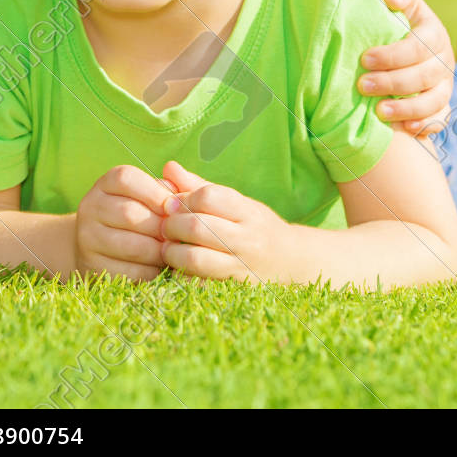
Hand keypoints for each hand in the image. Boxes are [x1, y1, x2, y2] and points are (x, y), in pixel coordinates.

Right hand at [74, 165, 172, 281]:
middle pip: (130, 213)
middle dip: (161, 226)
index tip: (174, 208)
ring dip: (159, 252)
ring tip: (173, 252)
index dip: (154, 192)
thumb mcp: (147, 196)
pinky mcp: (93, 266)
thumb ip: (167, 190)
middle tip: (179, 235)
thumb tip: (182, 199)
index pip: (126, 179)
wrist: (101, 246)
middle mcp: (90, 207)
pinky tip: (161, 268)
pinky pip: (130, 272)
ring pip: (132, 246)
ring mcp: (87, 237)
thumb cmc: (138, 215)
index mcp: (105, 184)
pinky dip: (152, 272)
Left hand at [158, 162, 296, 283]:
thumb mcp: (236, 202)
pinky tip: (179, 269)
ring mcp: (242, 266)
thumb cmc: (255, 226)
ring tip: (168, 248)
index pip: (208, 197)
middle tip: (165, 227)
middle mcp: (247, 238)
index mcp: (247, 211)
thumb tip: (168, 167)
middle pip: (197, 227)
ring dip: (172, 252)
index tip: (172, 204)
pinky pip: (198, 284)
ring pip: (195, 258)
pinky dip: (182, 276)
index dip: (183, 199)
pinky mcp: (234, 289)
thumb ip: (199, 186)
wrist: (292, 261)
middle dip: (171, 225)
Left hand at [358, 0, 454, 135]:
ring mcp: (444, 85)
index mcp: (434, 34)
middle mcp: (443, 61)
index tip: (364, 58)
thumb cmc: (399, 22)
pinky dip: (423, 125)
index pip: (419, 46)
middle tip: (361, 85)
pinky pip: (439, 120)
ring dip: (406, 108)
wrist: (410, 49)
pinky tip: (404, 128)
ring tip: (379, 112)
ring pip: (433, 101)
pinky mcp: (441, 106)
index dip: (392, 55)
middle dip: (392, 83)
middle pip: (423, 76)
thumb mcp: (403, 3)